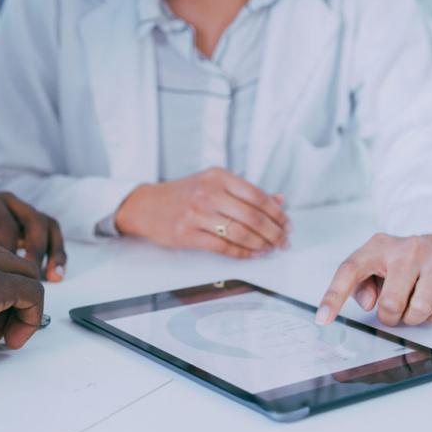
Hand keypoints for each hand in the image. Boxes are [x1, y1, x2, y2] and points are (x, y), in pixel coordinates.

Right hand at [114, 168, 289, 257]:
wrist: (145, 206)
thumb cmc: (181, 195)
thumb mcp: (212, 184)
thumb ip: (245, 192)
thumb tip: (279, 200)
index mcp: (217, 177)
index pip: (257, 195)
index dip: (276, 213)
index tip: (286, 224)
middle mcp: (208, 193)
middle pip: (253, 216)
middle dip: (273, 232)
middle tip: (283, 241)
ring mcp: (197, 214)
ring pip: (240, 233)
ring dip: (261, 245)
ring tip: (269, 249)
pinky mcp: (188, 234)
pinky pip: (223, 247)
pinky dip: (241, 253)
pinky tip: (251, 254)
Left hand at [316, 234, 431, 326]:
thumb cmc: (401, 262)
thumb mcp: (374, 267)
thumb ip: (361, 285)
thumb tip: (370, 304)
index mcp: (377, 246)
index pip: (349, 271)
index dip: (333, 297)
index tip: (322, 320)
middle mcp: (408, 247)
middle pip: (390, 304)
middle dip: (390, 317)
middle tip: (394, 310)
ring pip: (419, 310)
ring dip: (413, 318)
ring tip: (413, 303)